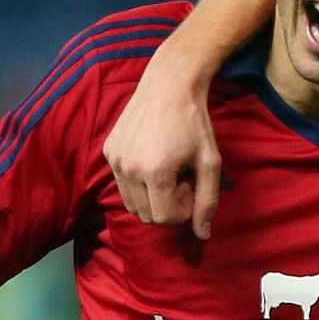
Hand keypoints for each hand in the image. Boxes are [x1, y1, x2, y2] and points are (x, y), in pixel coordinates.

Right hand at [103, 47, 221, 239]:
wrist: (169, 84)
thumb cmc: (195, 123)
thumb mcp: (210, 163)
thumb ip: (207, 202)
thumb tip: (203, 236)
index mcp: (154, 173)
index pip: (165, 219)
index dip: (183, 209)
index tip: (192, 186)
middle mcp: (128, 168)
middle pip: (147, 216)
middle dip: (167, 205)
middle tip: (181, 178)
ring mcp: (114, 159)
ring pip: (132, 204)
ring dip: (152, 196)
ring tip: (168, 170)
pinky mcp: (108, 150)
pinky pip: (123, 184)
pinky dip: (138, 181)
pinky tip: (153, 157)